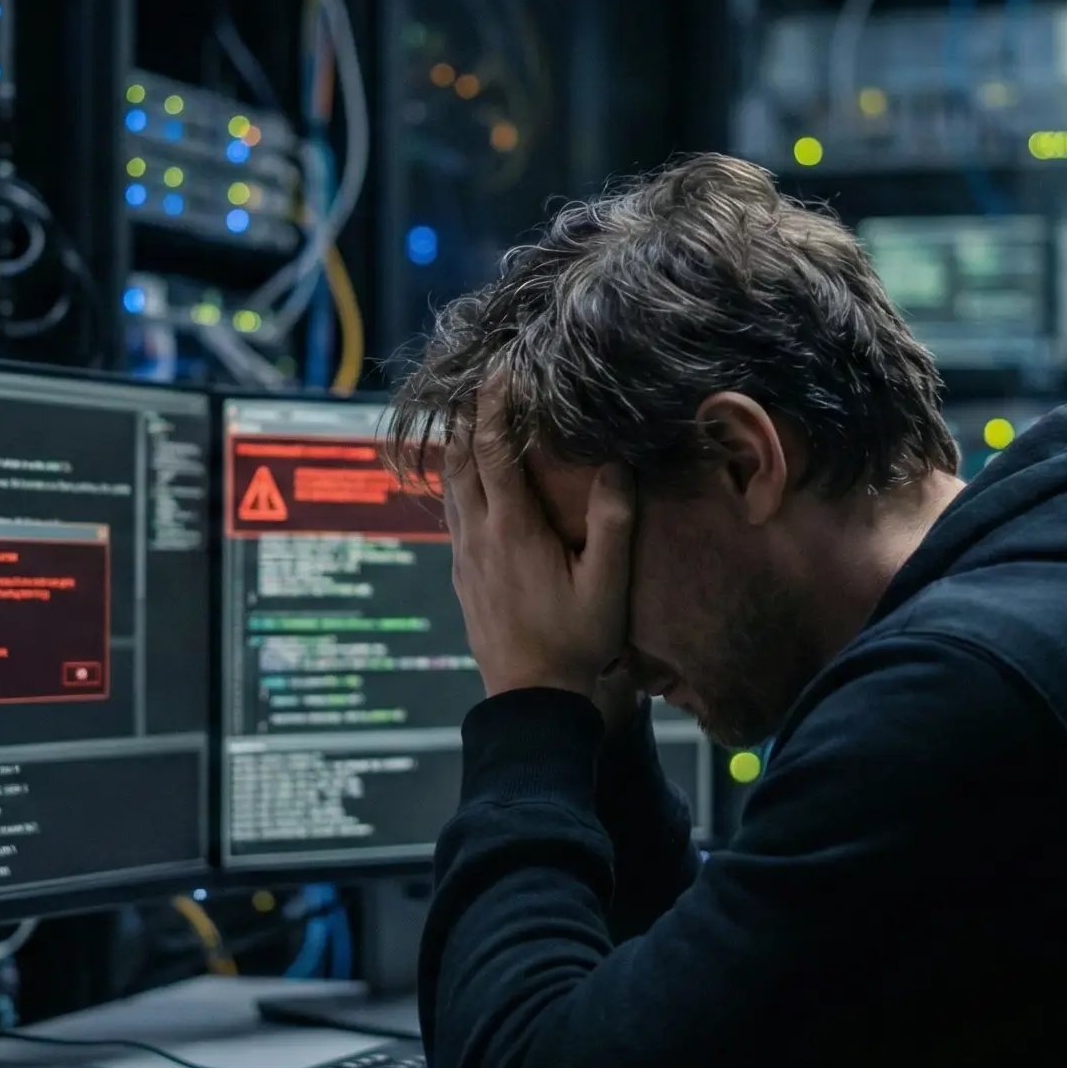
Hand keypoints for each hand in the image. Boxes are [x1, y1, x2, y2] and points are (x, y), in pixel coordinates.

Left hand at [442, 388, 634, 708]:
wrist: (530, 698)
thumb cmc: (575, 642)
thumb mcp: (607, 584)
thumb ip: (614, 523)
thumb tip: (617, 464)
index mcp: (512, 529)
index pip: (492, 450)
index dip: (493, 405)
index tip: (500, 369)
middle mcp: (478, 535)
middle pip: (459, 457)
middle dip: (468, 414)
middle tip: (480, 378)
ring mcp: (464, 554)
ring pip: (449, 484)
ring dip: (457, 444)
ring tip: (470, 413)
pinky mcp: (462, 573)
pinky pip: (452, 511)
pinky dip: (457, 479)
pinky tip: (470, 477)